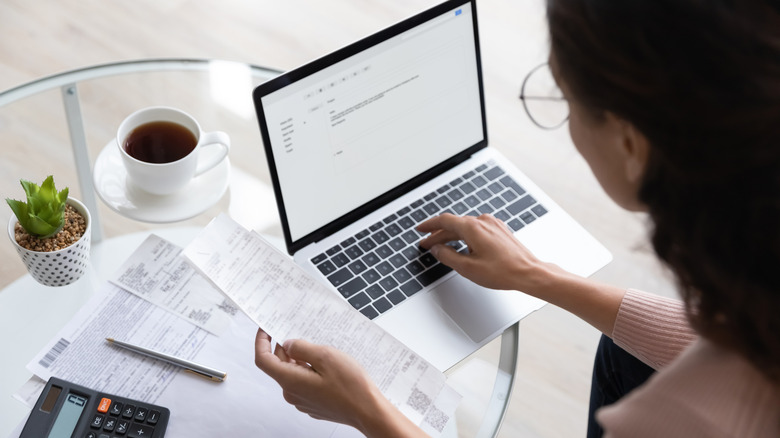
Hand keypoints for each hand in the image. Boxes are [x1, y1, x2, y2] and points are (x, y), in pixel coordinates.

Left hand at [254, 329, 423, 436]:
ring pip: (293, 373)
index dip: (261, 341)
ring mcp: (302, 400)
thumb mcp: (325, 356)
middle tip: (301, 333)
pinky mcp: (313, 403)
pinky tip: (327, 366)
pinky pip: (304, 382)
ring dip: (301, 359)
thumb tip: (289, 344)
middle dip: (286, 347)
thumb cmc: (351, 388)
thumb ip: (302, 348)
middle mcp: (292, 393)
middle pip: (279, 365)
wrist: (368, 411)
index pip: (263, 360)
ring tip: (321, 350)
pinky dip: (309, 370)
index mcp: (290, 381)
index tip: (266, 329)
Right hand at [417, 213, 560, 292]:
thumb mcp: (468, 268)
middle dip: (438, 235)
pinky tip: (464, 246)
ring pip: (465, 227)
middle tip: (427, 244)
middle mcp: (483, 221)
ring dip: (452, 236)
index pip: (444, 221)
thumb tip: (437, 250)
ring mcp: (493, 224)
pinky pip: (477, 229)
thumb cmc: (504, 271)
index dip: (429, 225)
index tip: (420, 230)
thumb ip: (448, 256)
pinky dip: (466, 236)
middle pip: (454, 224)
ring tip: (443, 247)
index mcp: (473, 227)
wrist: (529, 273)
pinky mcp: (500, 230)